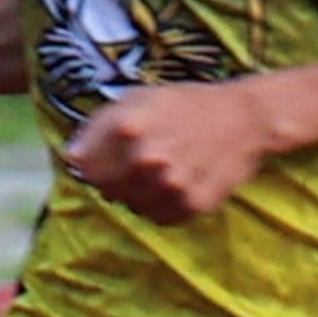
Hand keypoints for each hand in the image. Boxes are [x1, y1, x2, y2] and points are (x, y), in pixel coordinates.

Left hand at [61, 81, 277, 226]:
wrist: (244, 119)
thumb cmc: (186, 105)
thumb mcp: (137, 99)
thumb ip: (100, 126)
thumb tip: (73, 158)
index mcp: (126, 126)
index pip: (82, 166)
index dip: (91, 162)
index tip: (104, 158)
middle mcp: (145, 158)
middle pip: (104, 188)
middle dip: (114, 178)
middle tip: (137, 164)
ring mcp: (169, 184)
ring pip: (130, 205)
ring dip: (139, 193)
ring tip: (160, 172)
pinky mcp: (191, 204)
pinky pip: (159, 216)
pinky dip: (163, 206)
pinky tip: (177, 183)